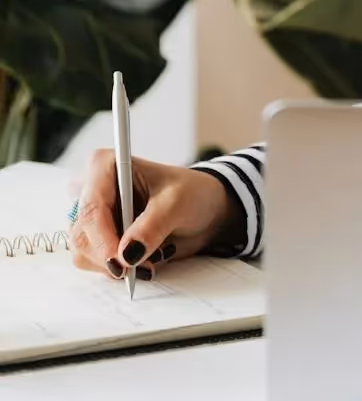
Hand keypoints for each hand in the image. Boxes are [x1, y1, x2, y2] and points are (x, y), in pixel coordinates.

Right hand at [69, 150, 240, 280]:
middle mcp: (93, 190)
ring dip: (118, 264)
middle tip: (145, 264)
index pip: (91, 206)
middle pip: (83, 234)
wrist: (204, 209)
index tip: (121, 261)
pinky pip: (94, 263)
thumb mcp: (178, 203)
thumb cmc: (192, 193)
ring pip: (84, 253)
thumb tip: (127, 254)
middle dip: (113, 256)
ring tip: (153, 256)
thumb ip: (153, 225)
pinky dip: (120, 268)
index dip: (102, 237)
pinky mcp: (99, 238)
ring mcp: (94, 217)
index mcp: (106, 166)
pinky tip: (145, 258)